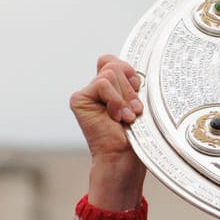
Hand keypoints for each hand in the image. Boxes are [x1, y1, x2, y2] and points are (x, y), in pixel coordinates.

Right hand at [69, 55, 147, 210]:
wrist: (125, 157)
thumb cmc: (137, 136)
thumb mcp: (140, 103)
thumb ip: (132, 83)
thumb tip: (135, 70)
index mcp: (111, 88)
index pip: (115, 61)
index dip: (130, 73)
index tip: (138, 92)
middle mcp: (96, 89)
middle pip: (115, 66)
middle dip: (131, 89)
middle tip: (134, 111)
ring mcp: (87, 93)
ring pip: (111, 73)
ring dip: (125, 98)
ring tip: (126, 117)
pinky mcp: (79, 99)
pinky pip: (102, 83)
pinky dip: (115, 100)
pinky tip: (117, 117)